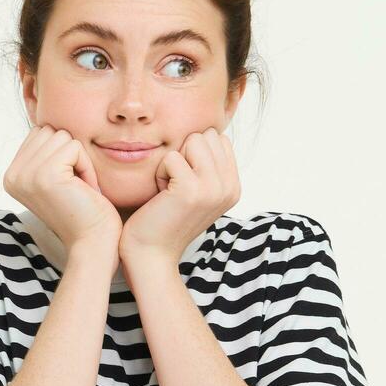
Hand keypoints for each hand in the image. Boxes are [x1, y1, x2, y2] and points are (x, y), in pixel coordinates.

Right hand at [1, 124, 119, 249]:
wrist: (92, 243)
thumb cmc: (82, 211)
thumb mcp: (55, 178)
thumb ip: (44, 153)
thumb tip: (46, 119)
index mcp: (11, 174)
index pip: (40, 133)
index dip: (62, 153)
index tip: (66, 184)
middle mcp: (12, 174)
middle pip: (50, 130)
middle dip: (70, 154)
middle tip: (75, 186)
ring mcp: (26, 175)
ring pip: (62, 136)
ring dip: (80, 160)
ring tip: (79, 188)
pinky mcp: (45, 175)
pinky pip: (74, 147)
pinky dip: (86, 166)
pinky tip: (84, 190)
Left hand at [121, 127, 239, 266]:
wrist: (151, 254)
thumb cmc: (165, 218)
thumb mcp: (197, 190)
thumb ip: (209, 165)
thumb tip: (208, 131)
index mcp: (234, 186)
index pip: (218, 139)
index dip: (194, 153)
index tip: (185, 182)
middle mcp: (229, 187)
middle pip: (206, 135)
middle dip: (184, 154)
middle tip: (175, 185)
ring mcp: (214, 188)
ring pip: (192, 140)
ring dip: (172, 161)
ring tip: (169, 189)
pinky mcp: (192, 190)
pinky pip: (171, 157)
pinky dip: (159, 173)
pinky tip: (160, 196)